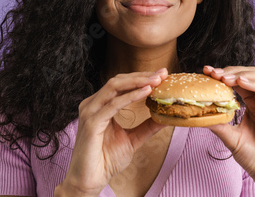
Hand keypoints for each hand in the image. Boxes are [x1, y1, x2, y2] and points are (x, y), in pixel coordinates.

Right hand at [55, 69, 168, 196]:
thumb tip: (165, 117)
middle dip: (142, 76)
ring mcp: (90, 111)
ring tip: (156, 80)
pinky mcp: (91, 122)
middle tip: (162, 73)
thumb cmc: (105, 161)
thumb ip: (146, 127)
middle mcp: (93, 104)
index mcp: (100, 105)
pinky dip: (130, 96)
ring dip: (137, 82)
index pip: (121, 84)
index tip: (162, 75)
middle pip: (118, 80)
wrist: (89, 181)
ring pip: (114, 86)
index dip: (141, 77)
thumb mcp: (132, 140)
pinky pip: (113, 104)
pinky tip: (145, 92)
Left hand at [203, 66, 254, 196]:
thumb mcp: (230, 137)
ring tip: (224, 78)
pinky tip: (239, 82)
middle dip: (231, 70)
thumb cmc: (254, 158)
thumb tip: (198, 113)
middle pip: (251, 74)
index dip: (224, 73)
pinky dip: (253, 84)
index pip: (240, 81)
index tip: (207, 72)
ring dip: (242, 74)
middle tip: (213, 73)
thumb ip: (218, 123)